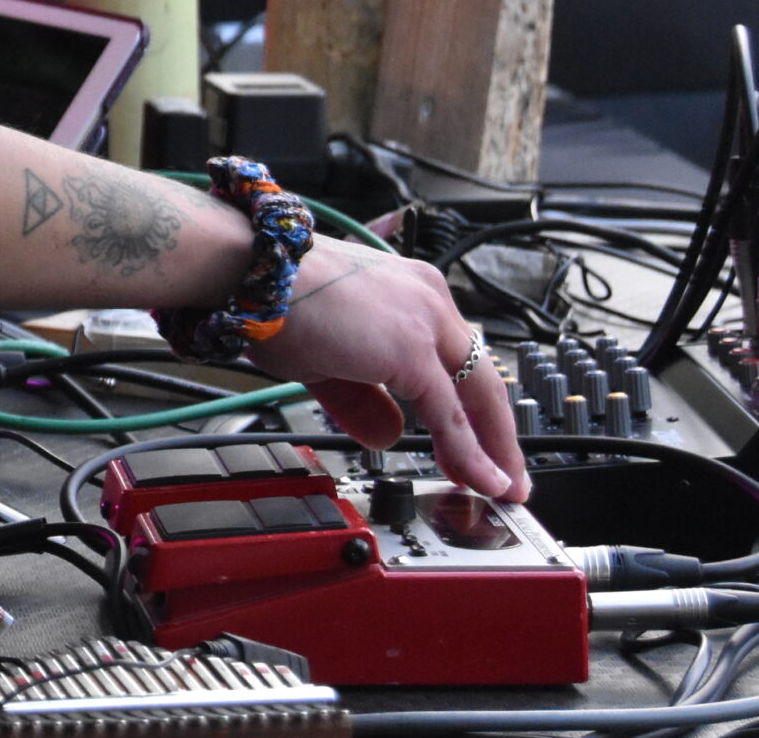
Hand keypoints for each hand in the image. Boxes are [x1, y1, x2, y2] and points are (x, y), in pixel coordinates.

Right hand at [247, 237, 530, 502]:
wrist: (251, 271)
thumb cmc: (273, 299)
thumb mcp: (326, 360)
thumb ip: (363, 399)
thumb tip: (389, 434)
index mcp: (410, 291)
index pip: (456, 356)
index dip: (470, 405)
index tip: (476, 439)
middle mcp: (428, 299)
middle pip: (482, 377)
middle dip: (497, 432)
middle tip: (507, 473)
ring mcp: (425, 322)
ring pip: (478, 396)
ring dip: (493, 448)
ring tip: (502, 486)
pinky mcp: (412, 349)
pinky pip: (450, 414)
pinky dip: (469, 453)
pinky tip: (479, 479)